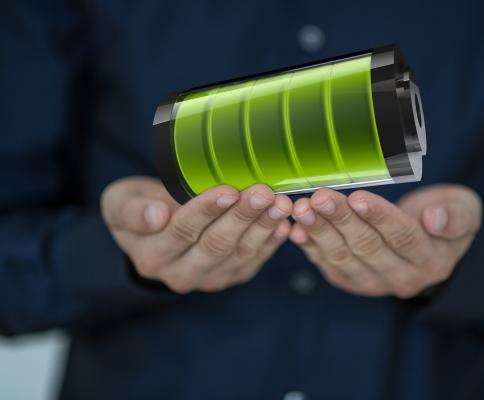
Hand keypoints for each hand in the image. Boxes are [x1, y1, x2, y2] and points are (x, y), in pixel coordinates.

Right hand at [101, 177, 291, 292]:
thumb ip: (131, 210)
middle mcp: (181, 274)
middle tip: (263, 193)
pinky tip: (283, 222)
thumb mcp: (119, 203)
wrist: (155, 231)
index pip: (182, 233)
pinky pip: (255, 261)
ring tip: (280, 203)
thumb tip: (157, 216)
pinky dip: (271, 241)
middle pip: (216, 246)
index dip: (206, 212)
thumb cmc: (139, 208)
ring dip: (263, 227)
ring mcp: (210, 278)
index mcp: (151, 257)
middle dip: (242, 217)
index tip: (228, 190)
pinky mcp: (232, 275)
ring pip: (240, 254)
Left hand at [289, 184, 481, 297]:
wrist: (428, 245)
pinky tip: (296, 229)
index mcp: (431, 261)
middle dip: (341, 220)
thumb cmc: (444, 219)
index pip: (403, 238)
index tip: (358, 197)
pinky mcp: (351, 281)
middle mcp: (401, 278)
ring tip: (303, 209)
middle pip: (367, 247)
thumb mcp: (464, 211)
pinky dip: (310, 247)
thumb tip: (434, 219)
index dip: (379, 217)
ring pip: (343, 257)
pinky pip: (328, 266)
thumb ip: (455, 216)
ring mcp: (373, 283)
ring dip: (320, 232)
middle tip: (320, 197)